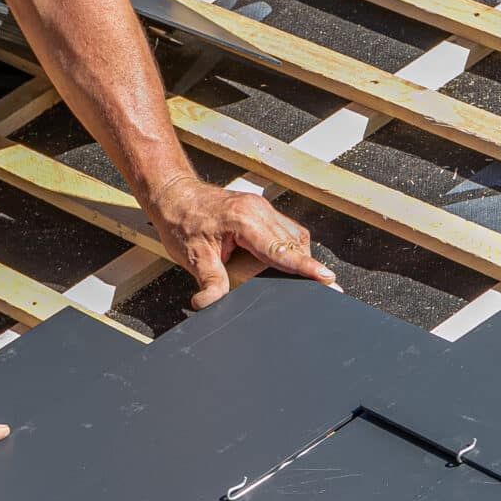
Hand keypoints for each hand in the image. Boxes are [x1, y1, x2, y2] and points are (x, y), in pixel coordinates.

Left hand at [148, 176, 340, 308]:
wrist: (173, 195)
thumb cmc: (181, 220)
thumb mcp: (192, 256)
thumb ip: (209, 282)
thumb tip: (210, 305)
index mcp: (245, 220)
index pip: (282, 249)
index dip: (306, 267)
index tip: (327, 278)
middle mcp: (259, 211)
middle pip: (294, 244)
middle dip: (310, 266)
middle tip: (328, 288)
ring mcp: (263, 209)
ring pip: (294, 237)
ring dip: (300, 258)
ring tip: (310, 279)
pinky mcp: (263, 212)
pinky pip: (287, 231)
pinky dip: (291, 250)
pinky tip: (289, 264)